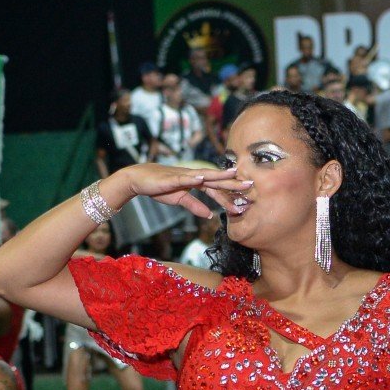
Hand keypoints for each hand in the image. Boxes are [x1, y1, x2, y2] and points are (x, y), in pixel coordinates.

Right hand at [113, 163, 249, 218]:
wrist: (139, 179)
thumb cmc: (159, 188)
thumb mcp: (180, 200)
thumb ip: (195, 206)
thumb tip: (210, 215)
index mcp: (196, 182)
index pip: (217, 189)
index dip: (230, 195)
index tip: (245, 201)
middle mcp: (193, 176)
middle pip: (217, 181)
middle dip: (233, 183)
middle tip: (251, 185)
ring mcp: (184, 175)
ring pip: (205, 176)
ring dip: (219, 175)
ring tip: (233, 174)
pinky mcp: (172, 177)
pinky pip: (185, 178)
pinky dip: (194, 177)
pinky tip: (203, 177)